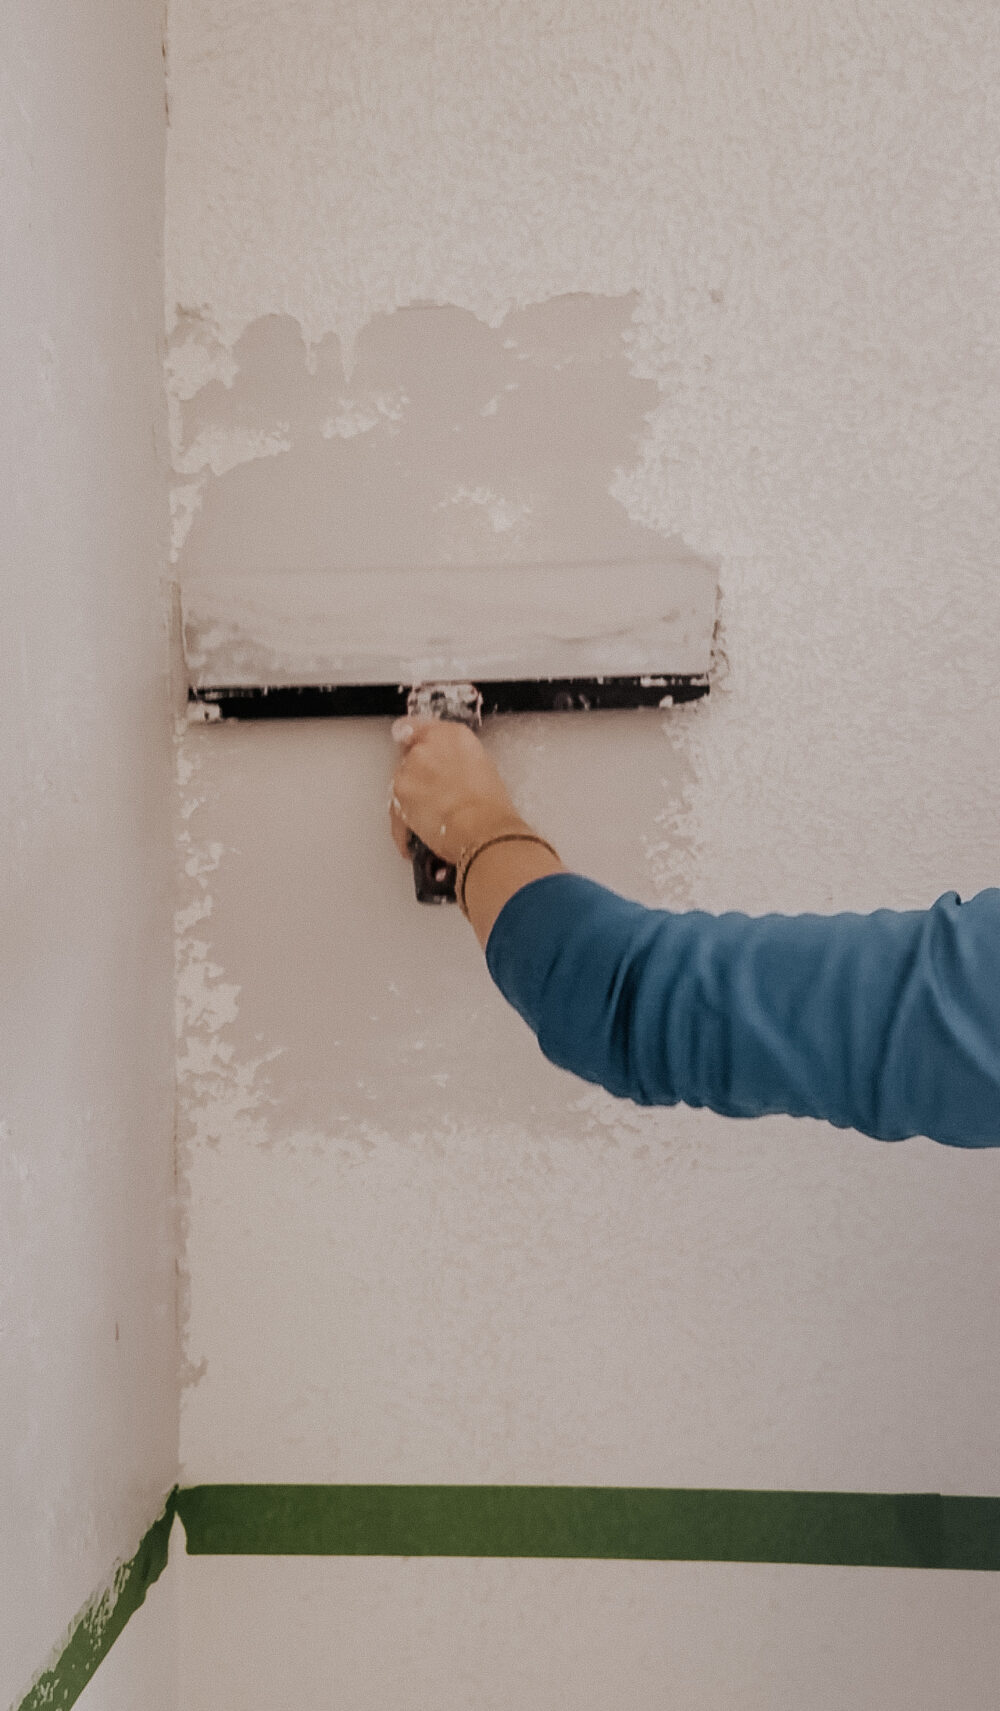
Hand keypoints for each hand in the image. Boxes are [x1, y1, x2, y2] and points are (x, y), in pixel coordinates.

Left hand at [389, 718, 525, 863]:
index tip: (411, 747)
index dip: (413, 739)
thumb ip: (457, 758)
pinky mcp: (398, 790)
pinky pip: (396, 804)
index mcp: (452, 734)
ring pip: (402, 779)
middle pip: (410, 755)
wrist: (480, 828)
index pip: (417, 726)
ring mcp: (409, 766)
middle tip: (436, 794)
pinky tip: (422, 828)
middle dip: (418, 773)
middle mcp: (427, 744)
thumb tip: (447, 767)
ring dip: (412, 794)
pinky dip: (405, 817)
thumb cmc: (490, 806)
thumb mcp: (482, 769)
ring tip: (433, 815)